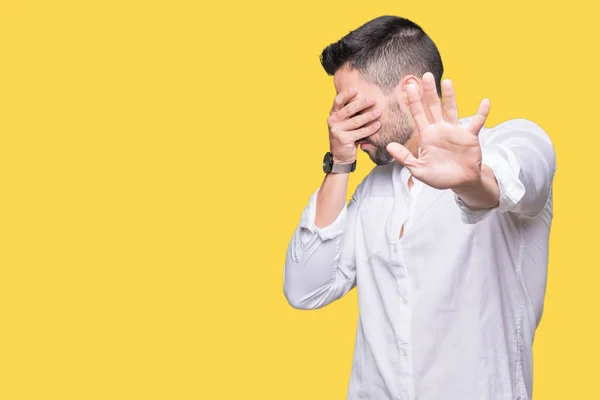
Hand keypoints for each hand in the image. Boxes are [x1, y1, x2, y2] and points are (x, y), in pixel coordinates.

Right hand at [327, 88, 381, 163]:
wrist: (341, 155)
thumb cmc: (346, 134)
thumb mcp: (345, 122)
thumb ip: (350, 112)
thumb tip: (366, 97)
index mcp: (333, 114)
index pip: (338, 101)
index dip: (346, 94)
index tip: (356, 89)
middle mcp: (332, 121)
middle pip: (348, 110)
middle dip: (362, 104)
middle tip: (373, 100)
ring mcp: (336, 131)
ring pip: (356, 121)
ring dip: (368, 116)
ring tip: (379, 112)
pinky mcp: (343, 139)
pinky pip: (360, 132)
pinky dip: (370, 129)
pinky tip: (377, 125)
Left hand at [386, 73, 489, 189]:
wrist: (460, 182)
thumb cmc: (439, 176)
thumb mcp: (419, 169)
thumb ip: (405, 157)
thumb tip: (389, 146)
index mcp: (426, 136)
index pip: (417, 115)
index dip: (413, 101)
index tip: (408, 86)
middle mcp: (440, 129)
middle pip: (433, 107)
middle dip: (429, 92)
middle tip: (426, 75)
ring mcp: (455, 131)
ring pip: (451, 109)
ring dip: (450, 96)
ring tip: (447, 81)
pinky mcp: (469, 136)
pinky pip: (476, 122)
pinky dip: (481, 113)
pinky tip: (485, 102)